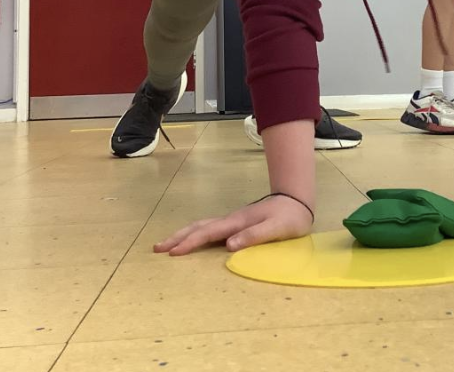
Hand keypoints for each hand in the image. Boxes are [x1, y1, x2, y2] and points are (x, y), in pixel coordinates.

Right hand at [154, 194, 313, 255]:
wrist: (296, 201)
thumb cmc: (289, 217)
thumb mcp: (276, 228)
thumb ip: (254, 236)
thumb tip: (228, 246)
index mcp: (237, 222)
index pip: (208, 233)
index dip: (190, 243)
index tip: (172, 253)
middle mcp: (231, 220)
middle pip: (199, 227)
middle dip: (178, 237)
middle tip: (157, 248)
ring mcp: (232, 220)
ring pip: (202, 226)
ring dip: (184, 234)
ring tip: (167, 244)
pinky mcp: (236, 223)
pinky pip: (210, 228)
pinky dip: (195, 234)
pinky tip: (192, 239)